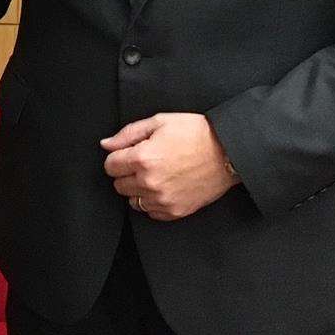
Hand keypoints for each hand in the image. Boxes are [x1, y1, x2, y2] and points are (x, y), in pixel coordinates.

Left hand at [100, 112, 238, 220]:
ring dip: (138, 189)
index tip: (129, 153)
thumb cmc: (196, 133)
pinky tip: (165, 186)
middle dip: (127, 173)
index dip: (118, 157)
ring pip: (133, 200)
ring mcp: (163, 199)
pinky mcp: (175, 211)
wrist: (228, 152)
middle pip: (119, 185)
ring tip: (156, 175)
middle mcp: (149, 182)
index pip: (110, 166)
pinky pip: (150, 212)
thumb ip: (128, 134)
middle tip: (144, 162)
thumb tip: (106, 144)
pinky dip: (153, 202)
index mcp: (143, 158)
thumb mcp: (159, 122)